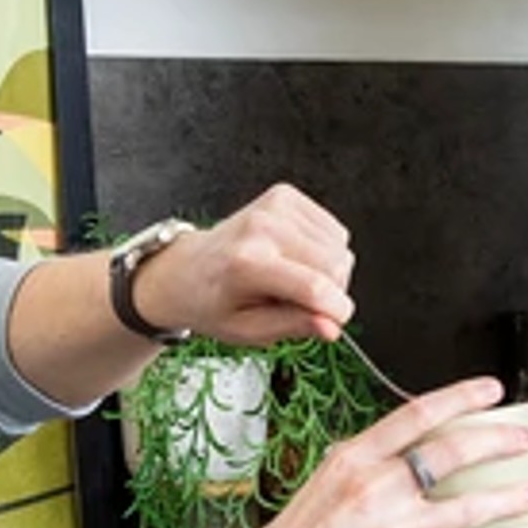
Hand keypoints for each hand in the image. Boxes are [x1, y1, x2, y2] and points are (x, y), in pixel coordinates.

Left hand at [137, 184, 358, 345]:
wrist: (187, 270)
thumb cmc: (212, 301)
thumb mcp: (246, 331)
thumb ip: (293, 326)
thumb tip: (331, 326)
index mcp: (246, 265)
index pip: (314, 287)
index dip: (336, 310)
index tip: (334, 322)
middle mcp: (261, 228)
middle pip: (336, 265)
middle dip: (332, 292)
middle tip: (303, 302)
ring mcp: (274, 208)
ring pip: (341, 248)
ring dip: (329, 271)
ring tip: (295, 279)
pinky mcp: (285, 197)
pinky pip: (335, 230)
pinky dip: (325, 250)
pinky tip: (297, 258)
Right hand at [216, 376, 527, 527]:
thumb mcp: (318, 491)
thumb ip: (359, 472)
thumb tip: (393, 462)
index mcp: (352, 461)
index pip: (417, 414)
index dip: (462, 397)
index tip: (491, 391)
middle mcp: (373, 488)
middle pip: (452, 452)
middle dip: (497, 441)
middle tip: (521, 441)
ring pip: (467, 508)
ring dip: (506, 501)